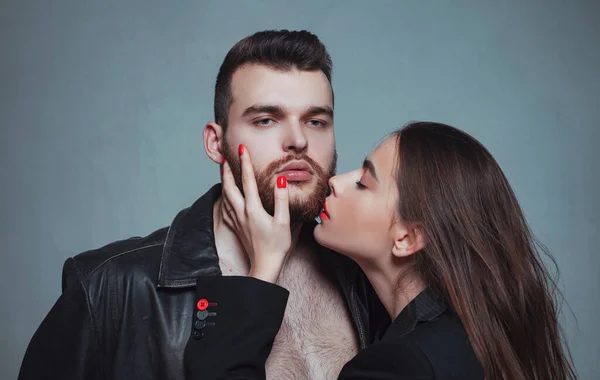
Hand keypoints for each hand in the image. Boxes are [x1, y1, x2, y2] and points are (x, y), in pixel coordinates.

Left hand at [221, 144, 291, 282]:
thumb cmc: (276, 246)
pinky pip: (226, 207)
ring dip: (224, 182)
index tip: (242, 149)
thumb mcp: (283, 222)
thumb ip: (282, 200)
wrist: (264, 266)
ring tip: (224, 171)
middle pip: (229, 187)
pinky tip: (225, 195)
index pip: (248, 181)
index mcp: (253, 209)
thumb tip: (281, 180)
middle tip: (226, 157)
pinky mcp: (236, 227)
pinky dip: (224, 196)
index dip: (245, 163)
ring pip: (225, 196)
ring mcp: (237, 220)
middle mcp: (241, 213)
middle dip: (227, 171)